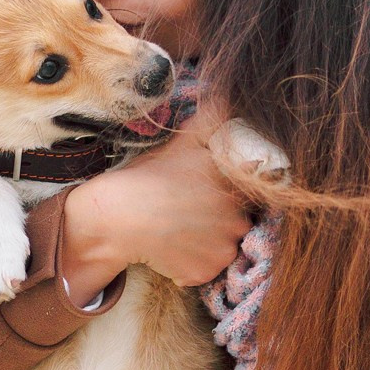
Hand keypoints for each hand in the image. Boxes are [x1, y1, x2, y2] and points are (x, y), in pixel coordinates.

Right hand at [63, 95, 254, 294]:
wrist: (119, 215)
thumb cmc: (151, 175)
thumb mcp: (185, 140)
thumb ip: (215, 118)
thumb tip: (233, 95)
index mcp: (238, 187)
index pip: (250, 195)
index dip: (228, 195)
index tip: (205, 194)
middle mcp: (239, 220)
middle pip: (238, 223)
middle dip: (219, 219)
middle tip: (187, 211)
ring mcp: (223, 250)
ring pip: (223, 248)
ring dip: (207, 243)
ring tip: (178, 229)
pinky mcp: (205, 273)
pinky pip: (205, 270)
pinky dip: (192, 263)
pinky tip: (172, 247)